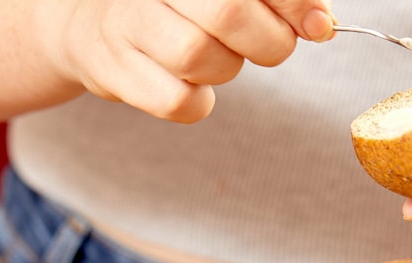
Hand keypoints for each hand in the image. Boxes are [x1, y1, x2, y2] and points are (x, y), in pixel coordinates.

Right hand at [57, 0, 334, 122]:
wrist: (91, 26)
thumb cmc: (173, 7)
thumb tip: (321, 24)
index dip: (294, 2)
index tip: (319, 25)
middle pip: (227, 11)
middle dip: (268, 40)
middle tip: (271, 47)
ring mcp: (126, 22)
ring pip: (199, 57)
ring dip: (227, 69)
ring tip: (219, 58)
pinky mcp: (113, 70)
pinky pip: (177, 102)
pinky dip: (199, 103)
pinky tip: (196, 87)